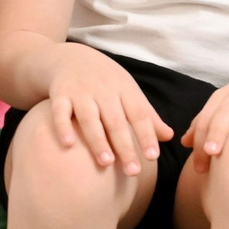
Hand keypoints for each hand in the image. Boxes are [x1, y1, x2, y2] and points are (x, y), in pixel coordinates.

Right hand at [38, 43, 169, 174]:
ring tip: (106, 162)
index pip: (139, 114)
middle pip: (116, 121)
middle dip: (125, 146)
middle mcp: (103, 90)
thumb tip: (169, 136)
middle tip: (133, 171)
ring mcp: (80, 91)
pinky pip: (60, 111)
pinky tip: (68, 144)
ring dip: (98, 140)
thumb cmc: (105, 80)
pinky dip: (63, 127)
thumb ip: (147, 115)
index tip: (152, 156)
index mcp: (124, 90)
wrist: (69, 57)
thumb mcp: (128, 91)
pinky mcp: (59, 94)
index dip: (146, 134)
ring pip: (90, 118)